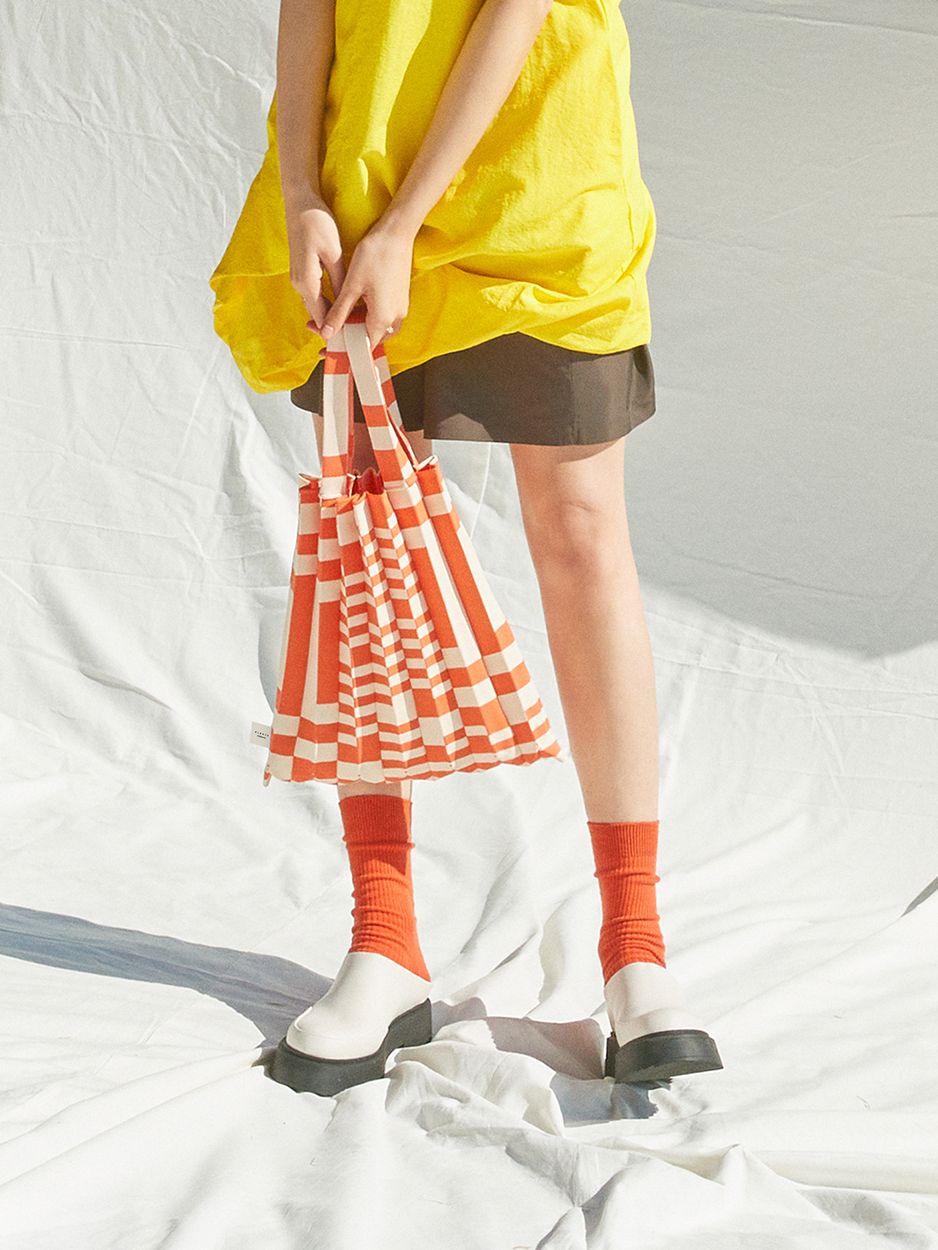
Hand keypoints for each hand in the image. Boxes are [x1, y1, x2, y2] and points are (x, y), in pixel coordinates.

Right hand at [283, 186, 346, 334]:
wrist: (300, 202)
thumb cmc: (317, 224)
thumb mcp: (333, 253)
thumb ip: (340, 282)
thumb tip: (346, 305)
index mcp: (307, 283)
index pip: (320, 319)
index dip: (335, 332)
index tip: (352, 341)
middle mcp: (299, 285)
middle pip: (318, 315)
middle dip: (335, 326)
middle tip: (357, 335)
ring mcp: (299, 279)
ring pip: (317, 305)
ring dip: (332, 315)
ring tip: (354, 322)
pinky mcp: (302, 271)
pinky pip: (316, 295)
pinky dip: (329, 302)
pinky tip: (343, 303)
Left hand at [315, 217, 414, 357]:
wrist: (396, 232)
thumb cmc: (375, 255)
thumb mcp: (351, 286)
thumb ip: (339, 313)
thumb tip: (327, 333)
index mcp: (383, 318)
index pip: (362, 347)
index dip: (343, 350)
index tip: (327, 349)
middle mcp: (395, 318)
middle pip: (368, 339)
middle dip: (346, 337)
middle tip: (325, 329)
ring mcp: (399, 309)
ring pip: (375, 328)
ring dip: (356, 327)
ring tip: (336, 317)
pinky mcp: (399, 299)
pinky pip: (382, 317)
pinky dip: (366, 317)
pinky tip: (352, 307)